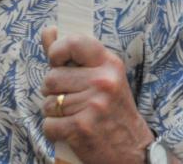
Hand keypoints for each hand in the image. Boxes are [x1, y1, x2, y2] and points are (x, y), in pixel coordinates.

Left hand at [40, 26, 153, 163]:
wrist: (134, 151)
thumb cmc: (113, 110)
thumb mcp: (102, 77)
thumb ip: (73, 54)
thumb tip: (48, 30)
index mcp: (109, 64)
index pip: (74, 42)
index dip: (57, 51)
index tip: (56, 62)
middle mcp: (103, 82)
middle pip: (52, 78)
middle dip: (54, 91)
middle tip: (71, 100)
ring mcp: (93, 105)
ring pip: (48, 103)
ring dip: (54, 113)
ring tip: (74, 116)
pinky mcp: (82, 128)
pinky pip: (49, 125)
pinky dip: (54, 131)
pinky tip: (70, 131)